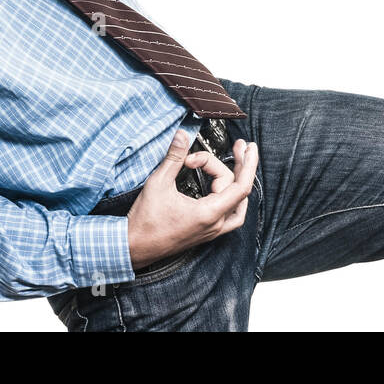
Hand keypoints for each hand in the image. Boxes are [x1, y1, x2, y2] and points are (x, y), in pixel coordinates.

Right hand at [126, 129, 257, 269]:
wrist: (134, 247)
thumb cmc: (145, 221)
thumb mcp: (158, 183)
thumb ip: (173, 157)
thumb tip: (182, 136)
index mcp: (208, 213)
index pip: (241, 187)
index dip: (248, 164)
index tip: (248, 148)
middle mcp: (214, 224)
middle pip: (237, 189)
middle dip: (239, 165)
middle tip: (239, 146)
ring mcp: (211, 230)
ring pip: (237, 204)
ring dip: (237, 181)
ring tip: (235, 162)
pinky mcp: (205, 232)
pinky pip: (229, 214)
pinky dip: (231, 197)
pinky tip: (224, 186)